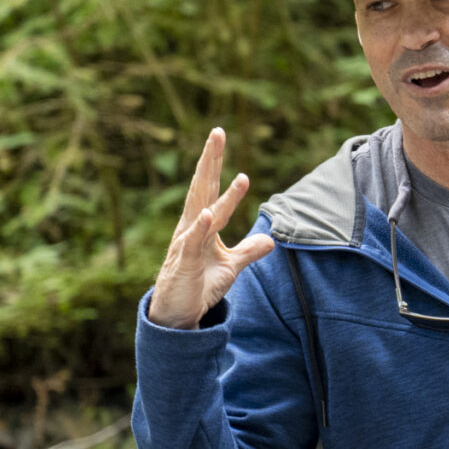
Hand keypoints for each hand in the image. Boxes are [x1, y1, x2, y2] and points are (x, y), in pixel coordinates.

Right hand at [149, 127, 276, 329]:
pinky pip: (194, 243)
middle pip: (202, 188)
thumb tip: (271, 240)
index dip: (216, 163)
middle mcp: (191, 227)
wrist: (177, 316)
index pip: (210, 188)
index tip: (220, 135)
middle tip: (217, 132)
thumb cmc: (199, 286)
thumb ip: (248, 251)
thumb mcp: (230, 267)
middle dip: (210, 161)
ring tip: (230, 170)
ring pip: (202, 212)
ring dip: (217, 193)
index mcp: (201, 224)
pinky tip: (208, 214)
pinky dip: (201, 228)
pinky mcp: (185, 264)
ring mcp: (187, 244)